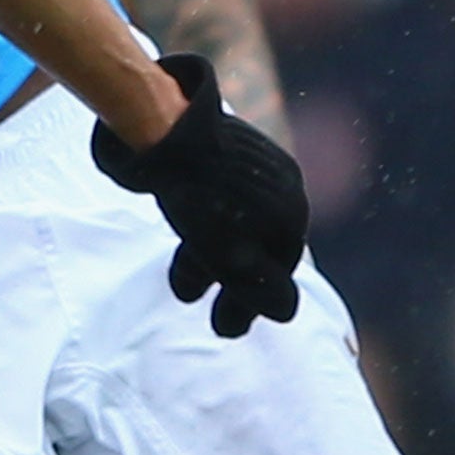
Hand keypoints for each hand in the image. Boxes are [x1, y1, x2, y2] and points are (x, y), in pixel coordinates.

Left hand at [91, 52, 307, 337]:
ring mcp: (255, 164)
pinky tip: (185, 236)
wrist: (163, 126)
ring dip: (206, 257)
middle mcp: (282, 186)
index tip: (225, 327)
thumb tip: (286, 313)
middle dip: (223, 282)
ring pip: (233, 222)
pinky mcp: (224, 148)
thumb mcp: (227, 251)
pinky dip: (203, 225)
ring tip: (181, 283)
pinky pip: (219, 198)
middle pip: (254, 246)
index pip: (275, 271)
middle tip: (194, 302)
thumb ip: (254, 285)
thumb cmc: (197, 194)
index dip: (248, 302)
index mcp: (290, 211)